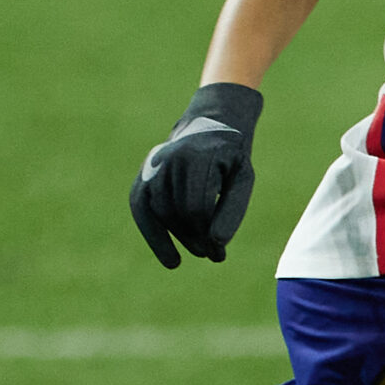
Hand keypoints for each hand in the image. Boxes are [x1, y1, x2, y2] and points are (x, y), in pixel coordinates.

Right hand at [131, 83, 262, 268]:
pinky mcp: (143, 175)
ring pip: (162, 213)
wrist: (209, 124)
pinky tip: (170, 259)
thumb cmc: (230, 156)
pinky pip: (141, 209)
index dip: (208, 234)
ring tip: (200, 251)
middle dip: (196, 239)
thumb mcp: (243, 177)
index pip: (197, 207)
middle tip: (214, 256)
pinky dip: (154, 236)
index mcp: (198, 156)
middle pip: (180, 212)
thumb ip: (232, 208)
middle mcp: (170, 158)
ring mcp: (153, 165)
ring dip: (180, 238)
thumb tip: (216, 242)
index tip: (220, 251)